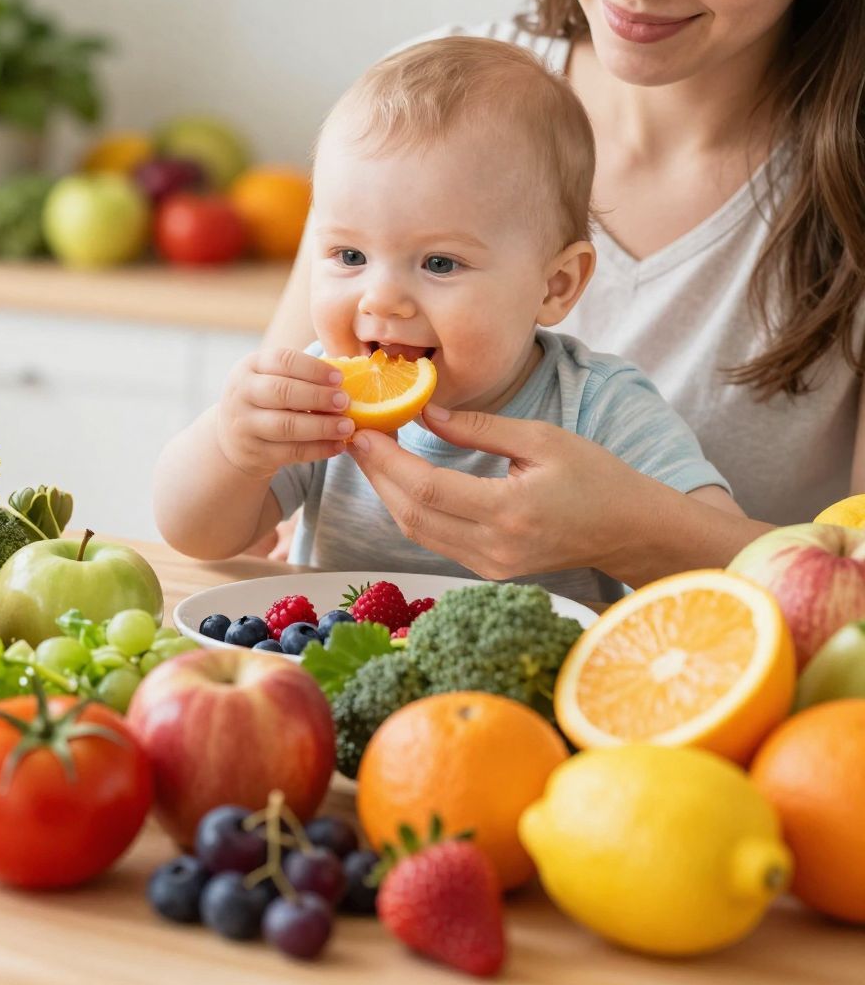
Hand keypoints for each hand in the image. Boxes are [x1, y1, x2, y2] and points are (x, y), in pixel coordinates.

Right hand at [215, 347, 352, 478]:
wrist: (234, 438)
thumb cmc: (267, 400)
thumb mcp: (272, 378)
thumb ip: (303, 374)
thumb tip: (352, 371)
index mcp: (250, 367)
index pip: (282, 360)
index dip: (314, 369)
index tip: (340, 378)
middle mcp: (242, 393)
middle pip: (282, 392)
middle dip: (318, 397)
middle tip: (345, 402)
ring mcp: (244, 425)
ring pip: (286, 426)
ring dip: (321, 427)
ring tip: (347, 427)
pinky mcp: (253, 453)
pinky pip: (290, 452)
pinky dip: (317, 450)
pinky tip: (337, 446)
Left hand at [346, 405, 650, 580]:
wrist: (629, 531)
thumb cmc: (596, 478)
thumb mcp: (542, 439)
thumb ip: (480, 428)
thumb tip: (425, 413)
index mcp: (510, 511)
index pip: (427, 490)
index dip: (387, 461)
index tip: (363, 432)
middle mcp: (494, 547)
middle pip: (412, 515)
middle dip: (377, 475)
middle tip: (356, 438)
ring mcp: (489, 565)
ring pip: (417, 532)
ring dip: (388, 494)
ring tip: (371, 456)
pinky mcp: (488, 570)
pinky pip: (434, 541)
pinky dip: (411, 511)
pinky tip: (400, 482)